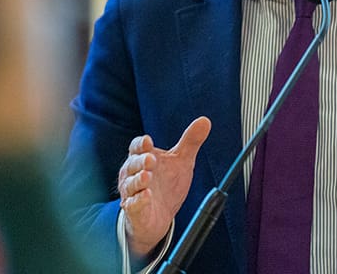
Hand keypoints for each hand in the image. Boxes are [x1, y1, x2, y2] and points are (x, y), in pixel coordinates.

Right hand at [118, 116, 211, 257]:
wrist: (159, 216)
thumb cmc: (167, 184)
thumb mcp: (182, 161)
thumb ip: (191, 141)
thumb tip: (205, 120)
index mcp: (142, 157)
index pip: (137, 147)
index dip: (141, 144)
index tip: (149, 141)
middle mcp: (133, 173)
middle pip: (132, 163)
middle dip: (141, 161)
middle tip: (151, 160)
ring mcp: (132, 192)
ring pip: (131, 183)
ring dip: (138, 180)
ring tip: (147, 177)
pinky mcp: (134, 209)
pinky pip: (133, 204)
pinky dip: (139, 199)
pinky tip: (147, 195)